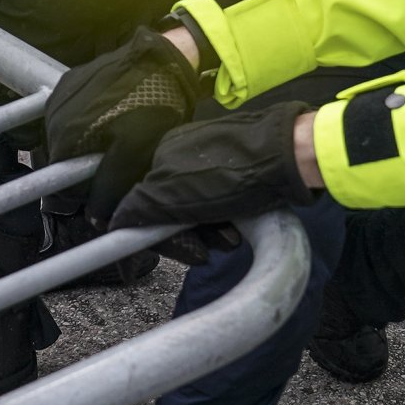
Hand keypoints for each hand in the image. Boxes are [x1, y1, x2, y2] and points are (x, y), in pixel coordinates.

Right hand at [43, 24, 200, 217]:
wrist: (162, 59)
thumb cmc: (151, 108)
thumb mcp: (134, 154)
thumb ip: (109, 187)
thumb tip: (93, 217)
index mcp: (64, 134)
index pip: (58, 179)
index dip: (81, 190)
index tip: (101, 188)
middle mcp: (54, 112)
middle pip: (60, 155)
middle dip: (80, 164)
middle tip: (111, 162)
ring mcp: (60, 92)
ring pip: (64, 134)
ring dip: (83, 142)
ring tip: (112, 139)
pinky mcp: (71, 78)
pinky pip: (70, 112)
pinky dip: (85, 121)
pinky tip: (109, 119)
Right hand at [108, 100, 317, 230]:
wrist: (289, 158)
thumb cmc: (232, 175)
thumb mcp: (175, 195)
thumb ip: (140, 208)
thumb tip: (115, 221)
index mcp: (164, 152)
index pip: (143, 199)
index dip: (148, 230)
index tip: (154, 251)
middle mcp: (185, 153)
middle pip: (171, 206)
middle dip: (185, 234)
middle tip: (202, 252)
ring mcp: (214, 159)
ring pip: (198, 209)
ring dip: (208, 232)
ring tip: (228, 240)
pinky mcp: (241, 168)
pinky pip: (221, 203)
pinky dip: (224, 222)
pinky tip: (236, 230)